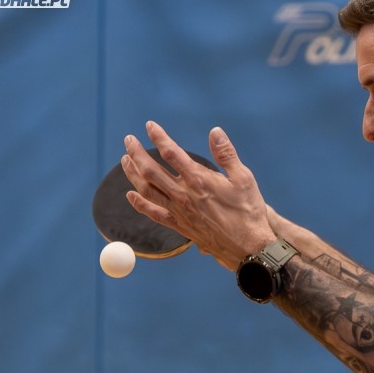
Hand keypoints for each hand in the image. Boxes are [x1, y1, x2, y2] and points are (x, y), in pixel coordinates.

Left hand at [121, 121, 275, 270]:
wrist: (247, 246)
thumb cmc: (248, 211)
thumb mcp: (243, 178)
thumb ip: (226, 154)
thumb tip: (215, 131)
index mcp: (198, 179)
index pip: (171, 153)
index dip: (158, 137)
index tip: (149, 126)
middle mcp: (183, 194)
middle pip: (151, 170)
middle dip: (136, 153)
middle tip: (128, 140)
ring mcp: (178, 211)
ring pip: (147, 189)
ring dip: (132, 174)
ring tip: (125, 160)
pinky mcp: (179, 225)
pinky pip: (153, 213)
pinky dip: (139, 204)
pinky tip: (130, 195)